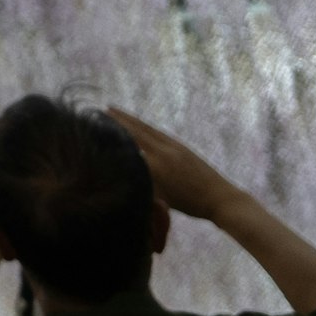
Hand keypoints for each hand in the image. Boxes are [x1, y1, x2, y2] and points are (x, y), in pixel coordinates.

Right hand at [103, 105, 243, 225]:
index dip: (112, 133)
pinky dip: (143, 125)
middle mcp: (164, 151)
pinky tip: (138, 124)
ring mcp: (174, 146)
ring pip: (147, 128)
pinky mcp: (181, 147)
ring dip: (129, 118)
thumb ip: (142, 183)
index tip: (95, 124)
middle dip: (117, 119)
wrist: (220, 198)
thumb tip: (121, 173)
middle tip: (99, 110)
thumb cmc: (190, 205)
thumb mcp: (161, 198)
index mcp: (157, 166)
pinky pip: (157, 131)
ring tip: (113, 110)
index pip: (129, 144)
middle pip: (136, 130)